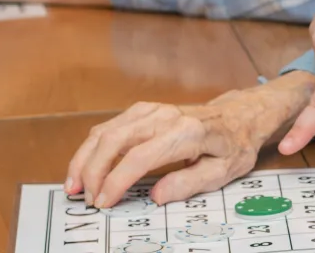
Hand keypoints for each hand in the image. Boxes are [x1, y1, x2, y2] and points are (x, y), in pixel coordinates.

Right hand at [66, 76, 314, 207]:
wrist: (239, 116)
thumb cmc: (233, 145)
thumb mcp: (222, 171)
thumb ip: (188, 184)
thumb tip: (155, 196)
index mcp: (187, 133)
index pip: (139, 158)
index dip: (116, 182)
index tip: (104, 203)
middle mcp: (164, 117)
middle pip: (114, 140)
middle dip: (92, 171)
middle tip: (85, 198)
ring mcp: (152, 110)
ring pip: (105, 131)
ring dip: (84, 158)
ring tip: (75, 186)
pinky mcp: (144, 110)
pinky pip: (109, 127)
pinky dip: (92, 147)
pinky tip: (85, 166)